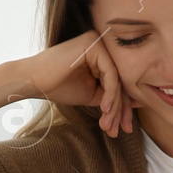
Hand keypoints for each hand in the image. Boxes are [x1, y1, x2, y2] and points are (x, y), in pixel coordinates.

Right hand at [18, 29, 136, 137]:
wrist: (33, 81)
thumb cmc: (60, 87)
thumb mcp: (94, 95)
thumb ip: (114, 96)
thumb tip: (140, 101)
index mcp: (103, 55)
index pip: (120, 83)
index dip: (124, 108)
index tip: (124, 128)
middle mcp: (103, 44)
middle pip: (121, 81)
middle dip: (122, 110)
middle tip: (121, 130)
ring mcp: (99, 42)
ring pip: (118, 80)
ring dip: (115, 107)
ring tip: (108, 125)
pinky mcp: (93, 44)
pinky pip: (110, 74)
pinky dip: (110, 94)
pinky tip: (105, 110)